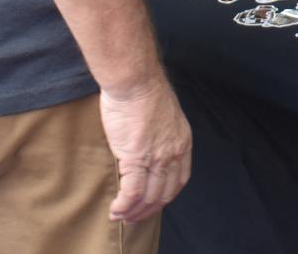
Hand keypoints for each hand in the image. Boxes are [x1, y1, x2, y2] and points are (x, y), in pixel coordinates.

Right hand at [98, 74, 191, 223]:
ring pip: (150, 197)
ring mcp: (157, 157)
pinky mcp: (137, 158)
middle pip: (166, 192)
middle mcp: (174, 152)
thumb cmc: (142, 89)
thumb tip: (144, 145)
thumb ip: (158, 133)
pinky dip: (124, 206)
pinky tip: (115, 211)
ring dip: (135, 212)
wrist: (135, 80)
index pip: (180, 179)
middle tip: (135, 217)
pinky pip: (132, 193)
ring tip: (121, 217)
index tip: (153, 202)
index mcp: (182, 140)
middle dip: (150, 209)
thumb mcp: (161, 114)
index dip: (166, 195)